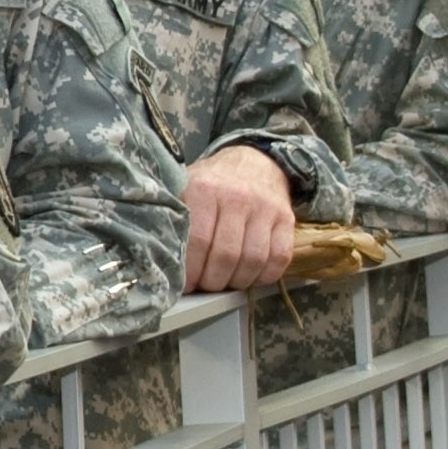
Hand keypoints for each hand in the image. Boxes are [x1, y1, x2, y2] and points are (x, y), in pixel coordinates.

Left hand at [181, 144, 297, 291]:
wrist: (254, 162)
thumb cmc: (213, 183)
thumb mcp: (186, 188)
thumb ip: (175, 218)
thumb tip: (161, 259)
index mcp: (205, 189)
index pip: (198, 240)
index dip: (191, 271)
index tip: (186, 284)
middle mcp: (237, 196)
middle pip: (226, 255)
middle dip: (213, 281)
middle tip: (205, 286)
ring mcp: (265, 207)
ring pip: (253, 260)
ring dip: (237, 281)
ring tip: (225, 282)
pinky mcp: (287, 218)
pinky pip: (279, 257)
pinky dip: (264, 276)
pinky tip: (250, 275)